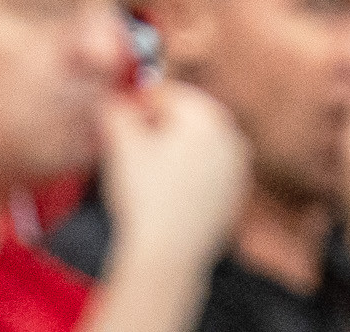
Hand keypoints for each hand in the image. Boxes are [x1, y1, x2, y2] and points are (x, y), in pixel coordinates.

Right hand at [97, 75, 249, 274]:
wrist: (168, 256)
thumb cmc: (146, 200)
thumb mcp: (122, 146)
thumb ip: (116, 110)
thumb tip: (112, 97)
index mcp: (207, 116)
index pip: (167, 93)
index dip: (137, 103)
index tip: (118, 116)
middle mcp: (231, 136)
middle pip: (185, 117)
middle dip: (156, 126)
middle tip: (128, 143)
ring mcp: (237, 167)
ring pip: (196, 144)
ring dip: (170, 149)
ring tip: (144, 170)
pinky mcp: (234, 194)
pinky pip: (206, 170)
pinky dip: (186, 173)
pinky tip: (163, 190)